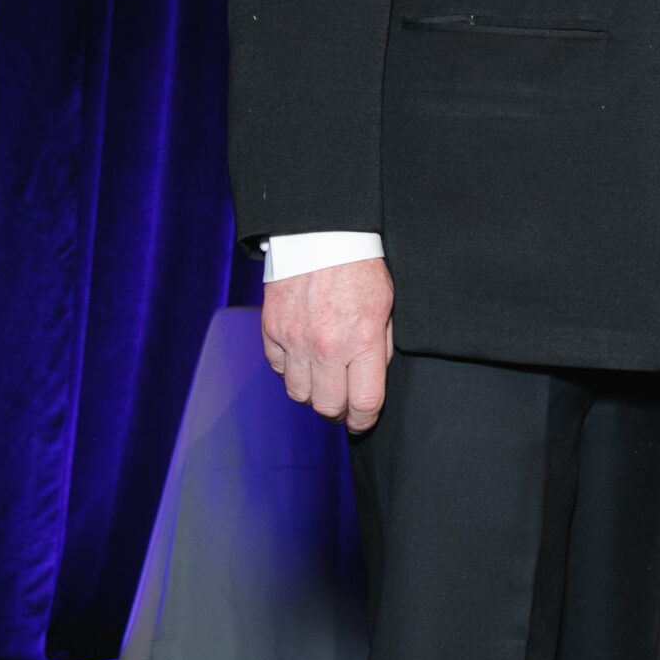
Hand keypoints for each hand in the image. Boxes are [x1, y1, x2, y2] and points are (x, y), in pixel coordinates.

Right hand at [262, 256, 395, 432]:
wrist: (320, 236)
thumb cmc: (360, 269)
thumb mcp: (387, 306)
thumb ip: (380, 347)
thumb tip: (371, 380)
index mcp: (363, 341)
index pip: (363, 402)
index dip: (364, 420)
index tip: (362, 423)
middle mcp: (327, 347)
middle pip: (327, 406)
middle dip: (338, 412)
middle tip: (343, 405)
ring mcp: (295, 340)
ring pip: (299, 395)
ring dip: (312, 394)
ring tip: (323, 382)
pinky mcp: (272, 331)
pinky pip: (279, 370)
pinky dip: (291, 372)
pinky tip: (303, 360)